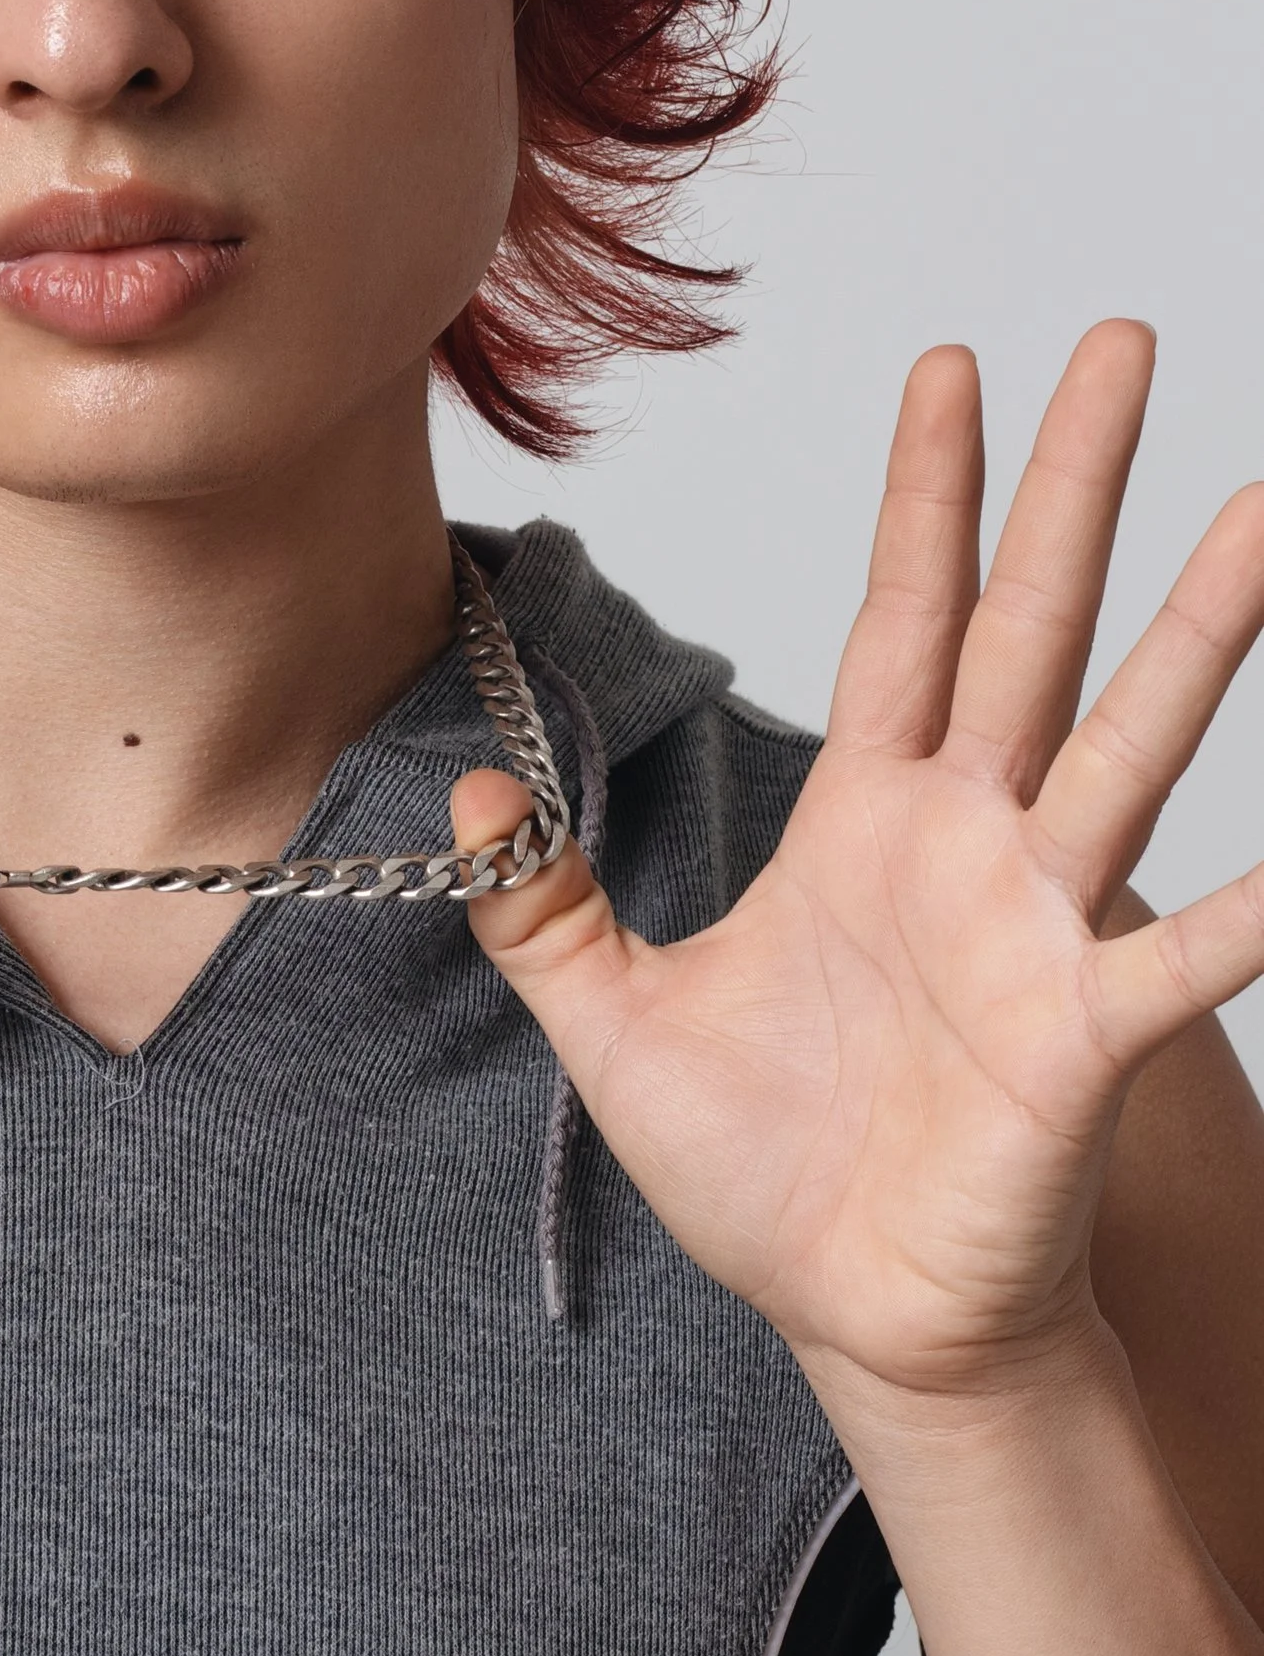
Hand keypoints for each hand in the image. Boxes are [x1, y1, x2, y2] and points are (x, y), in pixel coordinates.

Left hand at [459, 324, 1263, 1436]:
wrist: (854, 1317)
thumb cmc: (767, 1174)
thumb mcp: (616, 1027)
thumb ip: (545, 909)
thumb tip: (470, 796)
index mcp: (869, 820)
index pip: (904, 616)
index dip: (926, 495)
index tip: (953, 364)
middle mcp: (970, 842)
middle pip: (1028, 627)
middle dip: (1072, 486)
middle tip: (1121, 338)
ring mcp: (1037, 926)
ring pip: (1126, 742)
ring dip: (1196, 631)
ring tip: (1262, 512)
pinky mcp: (1078, 1034)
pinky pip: (1176, 953)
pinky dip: (1238, 907)